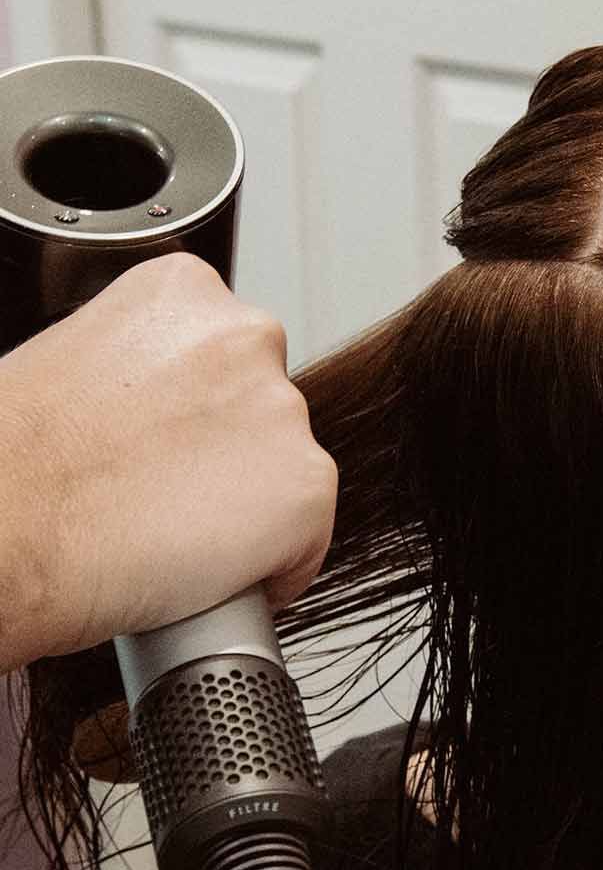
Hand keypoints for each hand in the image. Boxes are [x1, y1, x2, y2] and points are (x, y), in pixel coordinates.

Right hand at [0, 252, 337, 668]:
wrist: (9, 525)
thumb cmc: (14, 459)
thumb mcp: (70, 361)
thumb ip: (134, 369)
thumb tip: (153, 411)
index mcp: (185, 292)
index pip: (224, 357)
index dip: (195, 414)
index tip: (164, 447)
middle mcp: (248, 338)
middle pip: (262, 411)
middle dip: (225, 455)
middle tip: (164, 497)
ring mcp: (285, 415)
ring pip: (285, 474)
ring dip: (246, 508)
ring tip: (174, 539)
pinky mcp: (307, 492)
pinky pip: (307, 542)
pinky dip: (272, 568)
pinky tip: (211, 577)